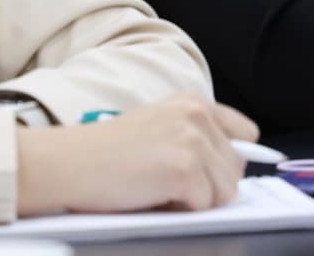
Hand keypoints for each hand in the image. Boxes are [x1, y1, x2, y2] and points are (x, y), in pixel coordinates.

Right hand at [15, 95, 256, 216]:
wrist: (68, 163)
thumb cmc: (106, 154)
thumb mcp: (159, 128)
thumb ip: (195, 137)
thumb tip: (233, 168)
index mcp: (194, 102)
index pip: (245, 133)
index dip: (229, 160)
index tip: (210, 173)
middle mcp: (197, 114)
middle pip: (236, 169)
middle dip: (209, 186)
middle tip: (166, 183)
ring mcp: (192, 140)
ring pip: (225, 192)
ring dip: (195, 201)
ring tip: (158, 189)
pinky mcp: (184, 169)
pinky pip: (204, 206)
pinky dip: (180, 211)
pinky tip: (152, 197)